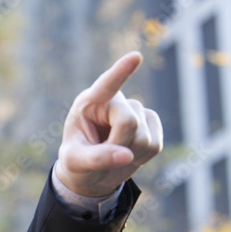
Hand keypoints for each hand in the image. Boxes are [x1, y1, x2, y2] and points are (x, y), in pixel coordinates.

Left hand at [55, 51, 162, 197]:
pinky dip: (142, 157)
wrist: (93, 174)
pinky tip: (129, 154)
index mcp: (90, 103)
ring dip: (130, 154)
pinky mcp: (151, 124)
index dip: (121, 72)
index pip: (106, 85)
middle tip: (103, 155)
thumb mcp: (75, 163)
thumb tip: (127, 156)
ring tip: (114, 154)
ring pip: (144, 137)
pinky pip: (155, 144)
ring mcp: (136, 110)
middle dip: (118, 145)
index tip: (135, 57)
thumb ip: (96, 158)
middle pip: (129, 122)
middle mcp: (114, 102)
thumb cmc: (78, 163)